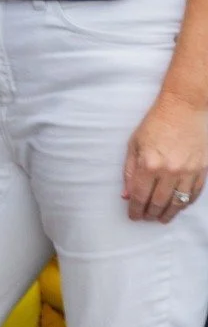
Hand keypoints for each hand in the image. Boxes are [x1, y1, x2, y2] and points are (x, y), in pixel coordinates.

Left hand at [124, 91, 207, 223]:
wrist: (185, 108)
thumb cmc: (156, 123)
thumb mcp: (135, 144)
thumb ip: (130, 171)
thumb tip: (127, 194)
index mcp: (149, 164)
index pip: (140, 196)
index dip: (135, 209)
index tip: (133, 216)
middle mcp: (169, 171)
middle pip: (159, 203)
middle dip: (150, 214)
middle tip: (146, 218)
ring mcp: (189, 172)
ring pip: (178, 202)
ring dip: (168, 213)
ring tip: (161, 218)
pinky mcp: (202, 170)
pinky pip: (194, 194)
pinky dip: (185, 203)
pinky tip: (179, 207)